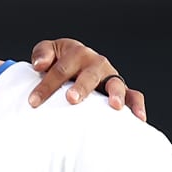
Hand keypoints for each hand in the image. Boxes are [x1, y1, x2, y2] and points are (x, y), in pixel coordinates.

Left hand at [27, 39, 146, 120]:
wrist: (74, 66)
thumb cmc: (59, 62)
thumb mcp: (48, 52)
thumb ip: (42, 54)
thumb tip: (39, 64)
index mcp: (77, 53)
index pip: (60, 69)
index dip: (47, 85)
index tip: (33, 102)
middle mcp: (96, 63)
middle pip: (89, 75)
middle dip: (81, 87)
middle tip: (71, 99)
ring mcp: (110, 76)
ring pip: (115, 83)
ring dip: (115, 94)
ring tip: (114, 106)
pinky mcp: (121, 90)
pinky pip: (134, 95)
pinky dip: (137, 105)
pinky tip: (138, 118)